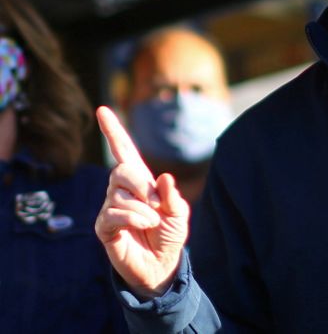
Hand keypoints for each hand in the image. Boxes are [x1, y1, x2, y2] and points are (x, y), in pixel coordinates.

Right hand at [94, 106, 188, 297]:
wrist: (162, 264)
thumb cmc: (169, 235)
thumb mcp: (179, 213)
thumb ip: (172, 196)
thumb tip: (164, 177)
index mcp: (140, 181)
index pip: (124, 151)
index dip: (113, 132)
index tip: (103, 110)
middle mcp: (121, 190)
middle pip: (121, 170)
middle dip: (142, 185)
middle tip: (157, 205)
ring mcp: (110, 207)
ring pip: (120, 194)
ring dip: (143, 210)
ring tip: (152, 223)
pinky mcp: (104, 227)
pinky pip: (113, 214)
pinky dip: (134, 219)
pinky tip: (144, 226)